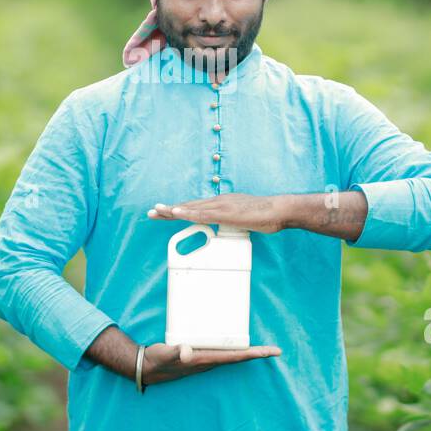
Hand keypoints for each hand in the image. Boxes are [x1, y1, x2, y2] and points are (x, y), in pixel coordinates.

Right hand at [141, 341, 281, 387]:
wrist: (145, 368)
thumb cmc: (156, 361)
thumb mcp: (165, 354)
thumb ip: (176, 352)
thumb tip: (186, 352)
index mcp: (205, 361)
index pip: (235, 357)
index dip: (254, 354)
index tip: (271, 352)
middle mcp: (208, 363)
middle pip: (238, 358)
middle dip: (257, 354)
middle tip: (276, 350)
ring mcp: (204, 361)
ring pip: (231, 357)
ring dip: (247, 353)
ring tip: (262, 350)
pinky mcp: (198, 357)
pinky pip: (221, 354)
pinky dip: (233, 350)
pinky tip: (234, 345)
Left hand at [147, 193, 285, 233]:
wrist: (279, 209)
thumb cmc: (265, 215)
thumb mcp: (243, 219)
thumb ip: (233, 222)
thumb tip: (227, 229)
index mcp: (221, 203)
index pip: (195, 207)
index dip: (179, 210)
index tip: (164, 213)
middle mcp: (218, 201)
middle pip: (189, 206)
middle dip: (169, 210)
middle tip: (151, 212)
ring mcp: (221, 206)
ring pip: (192, 208)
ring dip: (173, 210)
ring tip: (157, 211)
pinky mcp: (226, 213)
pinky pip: (203, 214)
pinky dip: (188, 213)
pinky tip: (176, 213)